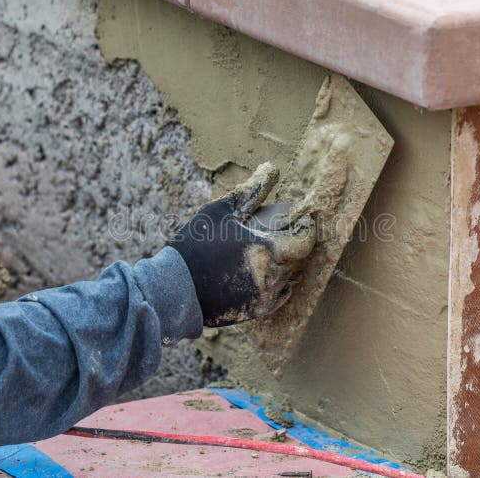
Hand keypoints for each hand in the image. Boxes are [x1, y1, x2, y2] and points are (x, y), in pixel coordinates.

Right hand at [170, 163, 315, 326]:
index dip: (305, 229)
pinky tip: (257, 272)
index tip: (298, 221)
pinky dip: (273, 283)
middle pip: (297, 258)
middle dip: (290, 244)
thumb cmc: (196, 245)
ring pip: (287, 276)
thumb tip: (272, 169)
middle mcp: (271, 276)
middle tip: (274, 234)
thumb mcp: (220, 212)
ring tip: (260, 252)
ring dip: (281, 263)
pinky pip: (277, 295)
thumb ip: (251, 191)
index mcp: (266, 250)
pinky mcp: (256, 311)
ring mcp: (265, 297)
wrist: (174, 287)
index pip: (305, 240)